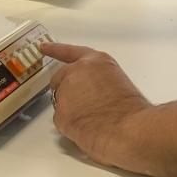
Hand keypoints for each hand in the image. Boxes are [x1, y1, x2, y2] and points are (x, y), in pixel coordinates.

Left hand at [43, 42, 151, 169]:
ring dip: (71, 110)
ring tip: (93, 121)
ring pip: (60, 102)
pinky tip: (87, 130)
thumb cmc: (132, 110)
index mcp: (95, 62)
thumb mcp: (118, 82)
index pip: (70, 52)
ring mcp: (65, 92)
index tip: (44, 47)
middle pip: (60, 79)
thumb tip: (92, 94)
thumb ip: (99, 81)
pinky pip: (61, 121)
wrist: (129, 130)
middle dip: (66, 91)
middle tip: (82, 106)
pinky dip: (70, 127)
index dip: (56, 49)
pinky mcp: (60, 113)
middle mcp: (77, 72)